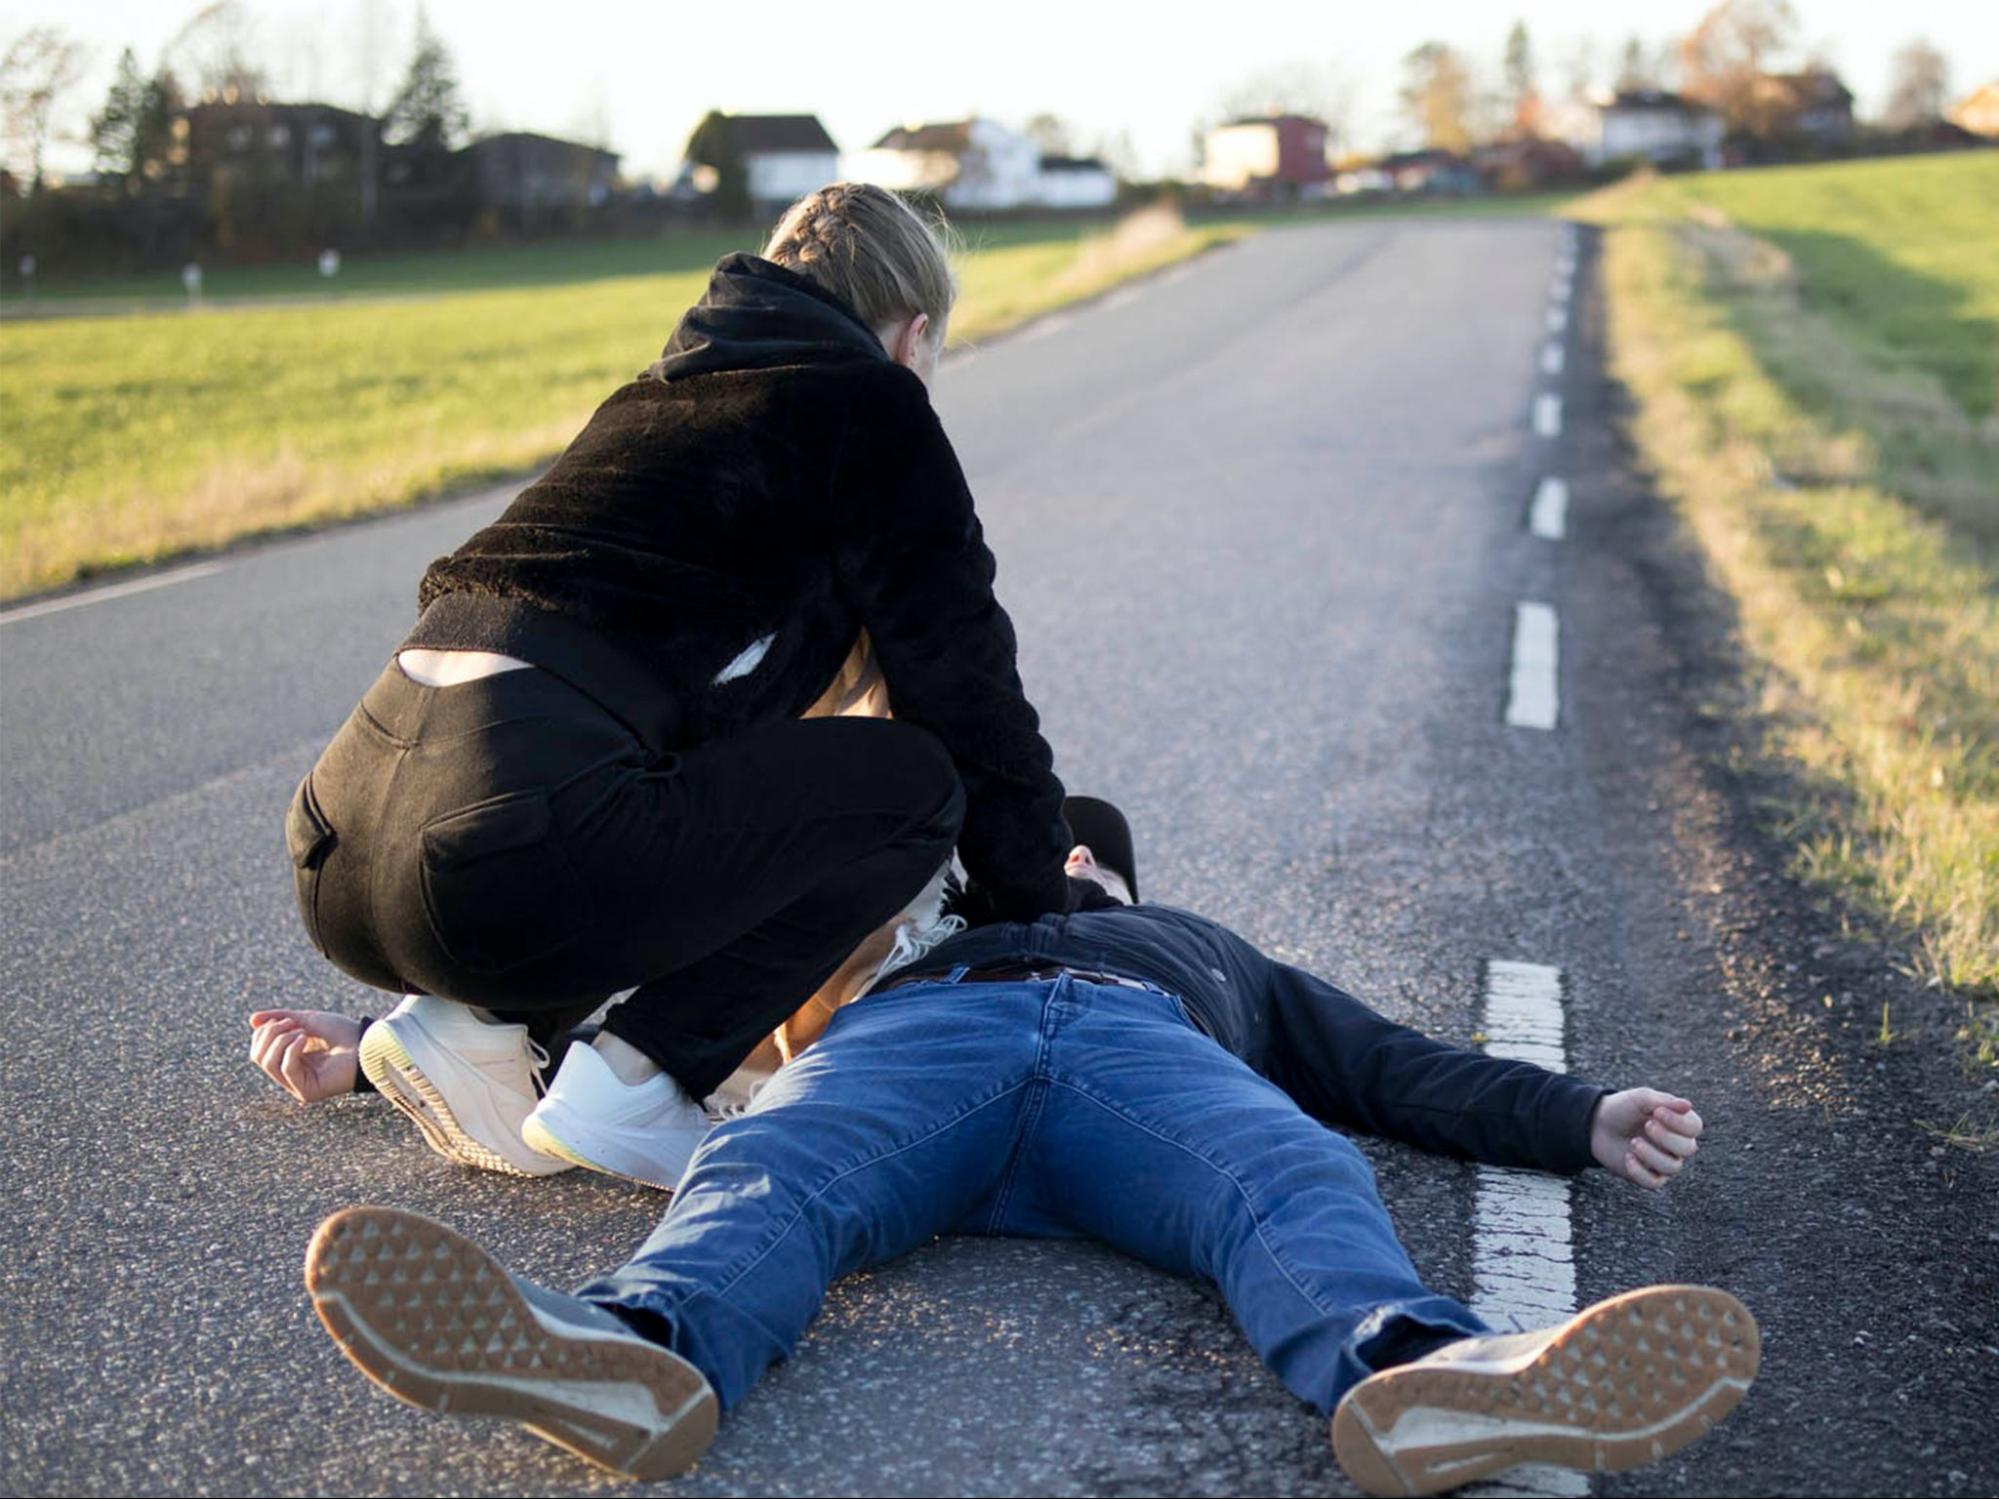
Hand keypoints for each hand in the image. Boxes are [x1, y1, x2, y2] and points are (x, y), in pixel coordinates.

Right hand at [247, 1009, 362, 1103]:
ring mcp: (297, 1086)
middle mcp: (290, 1076)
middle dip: (270, 1034)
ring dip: (281, 1040)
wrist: (367, 1043)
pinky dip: (292, 1049)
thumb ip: (280, 1019)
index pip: (258, 1051)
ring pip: (268, 1063)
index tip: (285, 1019)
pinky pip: (286, 1069)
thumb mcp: (307, 1020)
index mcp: (287, 1060)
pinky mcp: (306, 1092)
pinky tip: (306, 1039)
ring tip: (302, 1031)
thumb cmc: (342, 1032)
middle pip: (258, 1057)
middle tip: (292, 1023)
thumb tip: (251, 1019)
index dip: (264, 1031)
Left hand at [1590, 1088, 1701, 1188]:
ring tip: (1634, 1142)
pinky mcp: (1649, 1177)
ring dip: (1652, 1154)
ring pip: (1672, 1167)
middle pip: (1688, 1148)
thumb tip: (1687, 1105)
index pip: (1694, 1127)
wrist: (1597, 1125)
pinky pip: (1654, 1182)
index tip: (1657, 1112)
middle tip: (1647, 1125)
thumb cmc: (1623, 1109)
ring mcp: (1664, 1162)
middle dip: (1667, 1138)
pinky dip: (1640, 1171)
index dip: (1679, 1122)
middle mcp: (1676, 1145)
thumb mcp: (1640, 1099)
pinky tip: (1628, 1157)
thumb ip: (1663, 1101)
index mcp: (1678, 1123)